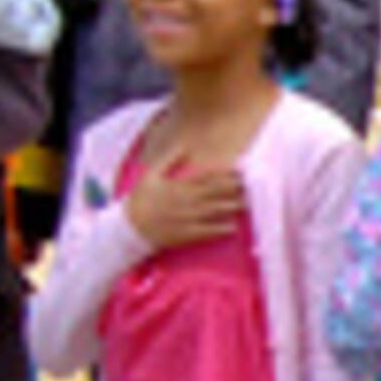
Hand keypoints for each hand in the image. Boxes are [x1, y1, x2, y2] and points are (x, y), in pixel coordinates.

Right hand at [123, 155, 247, 249]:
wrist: (129, 227)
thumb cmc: (141, 200)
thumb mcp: (150, 175)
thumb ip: (168, 159)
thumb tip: (184, 145)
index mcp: (177, 186)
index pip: (205, 177)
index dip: (224, 174)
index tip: (240, 170)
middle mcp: (184, 201)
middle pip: (213, 193)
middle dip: (232, 189)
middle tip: (251, 185)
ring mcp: (185, 218)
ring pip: (212, 211)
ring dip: (230, 207)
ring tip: (248, 203)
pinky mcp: (184, 235)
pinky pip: (205, 232)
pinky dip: (219, 230)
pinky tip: (233, 227)